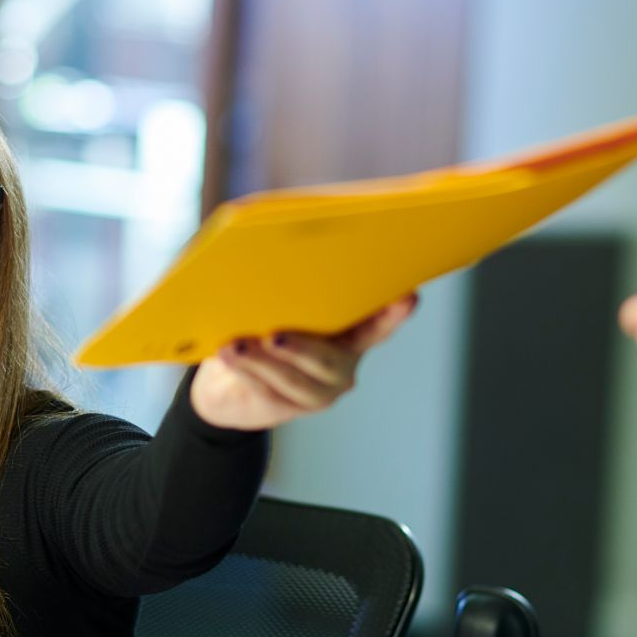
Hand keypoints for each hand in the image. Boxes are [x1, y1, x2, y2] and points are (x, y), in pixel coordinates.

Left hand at [189, 294, 418, 430]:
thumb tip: (259, 229)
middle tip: (274, 335)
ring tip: (235, 344)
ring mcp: (316, 392)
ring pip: (294, 379)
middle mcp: (341, 366)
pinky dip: (246, 369)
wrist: (229, 378)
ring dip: (261, 360)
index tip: (407, 295)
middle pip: (330, 361)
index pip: (377, 325)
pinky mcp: (285, 408)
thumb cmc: (260, 324)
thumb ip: (284, 278)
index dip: (393, 314)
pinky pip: (266, 389)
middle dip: (302, 348)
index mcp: (349, 333)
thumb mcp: (274, 299)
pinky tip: (228, 353)